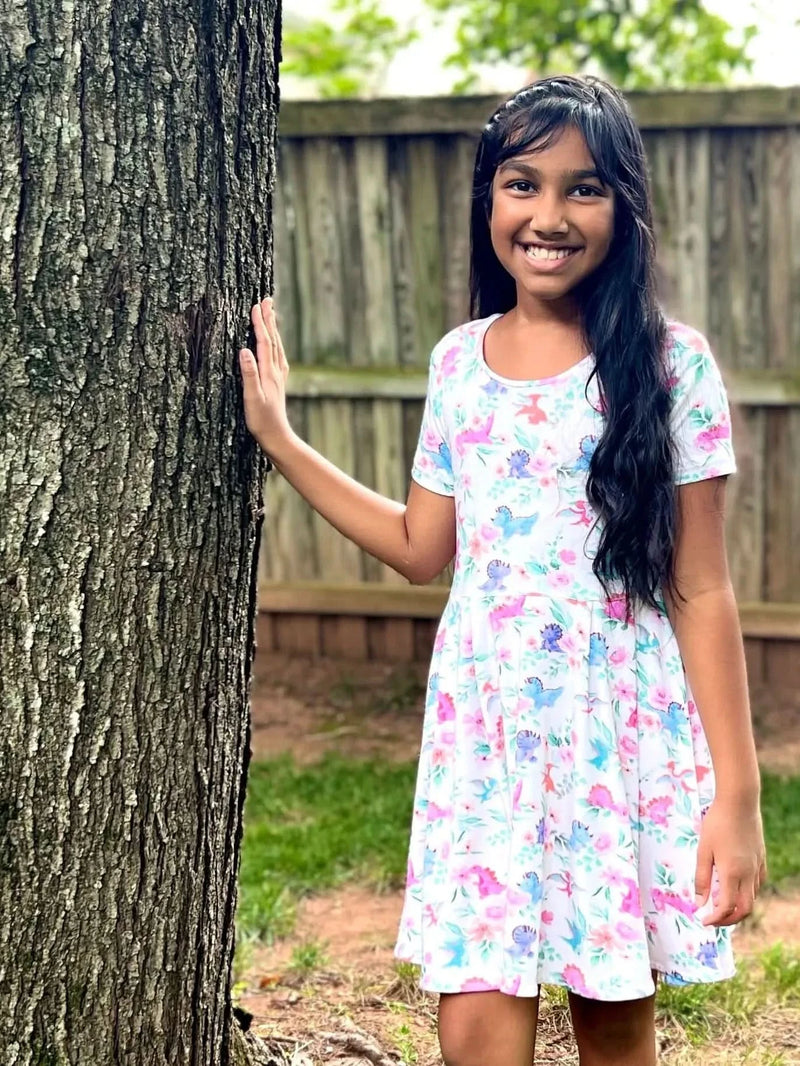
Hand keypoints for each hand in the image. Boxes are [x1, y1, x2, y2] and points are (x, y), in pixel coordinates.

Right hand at [239, 297, 291, 452]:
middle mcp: (276, 372)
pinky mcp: (278, 384)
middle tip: (267, 300)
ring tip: (270, 315)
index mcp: (268, 373)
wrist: (277, 438)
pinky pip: (278, 357)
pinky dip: (275, 345)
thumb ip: (249, 374)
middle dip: (268, 320)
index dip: (259, 324)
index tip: (256, 305)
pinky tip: (275, 346)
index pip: (264, 342)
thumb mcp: (251, 398)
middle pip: (273, 340)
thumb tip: (244, 350)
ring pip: (277, 347)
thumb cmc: (261, 421)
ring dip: (273, 330)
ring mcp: (279, 378)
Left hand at [694, 796, 766, 926]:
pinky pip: (757, 884)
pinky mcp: (761, 858)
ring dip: (739, 906)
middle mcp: (748, 874)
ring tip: (721, 904)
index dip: (715, 919)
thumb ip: (701, 878)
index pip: (727, 908)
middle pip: (745, 909)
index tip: (702, 920)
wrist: (739, 803)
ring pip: (753, 897)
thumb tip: (698, 903)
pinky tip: (736, 887)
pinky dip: (747, 893)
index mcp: (732, 873)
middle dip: (729, 920)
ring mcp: (757, 866)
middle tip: (713, 918)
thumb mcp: (703, 850)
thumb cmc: (717, 824)